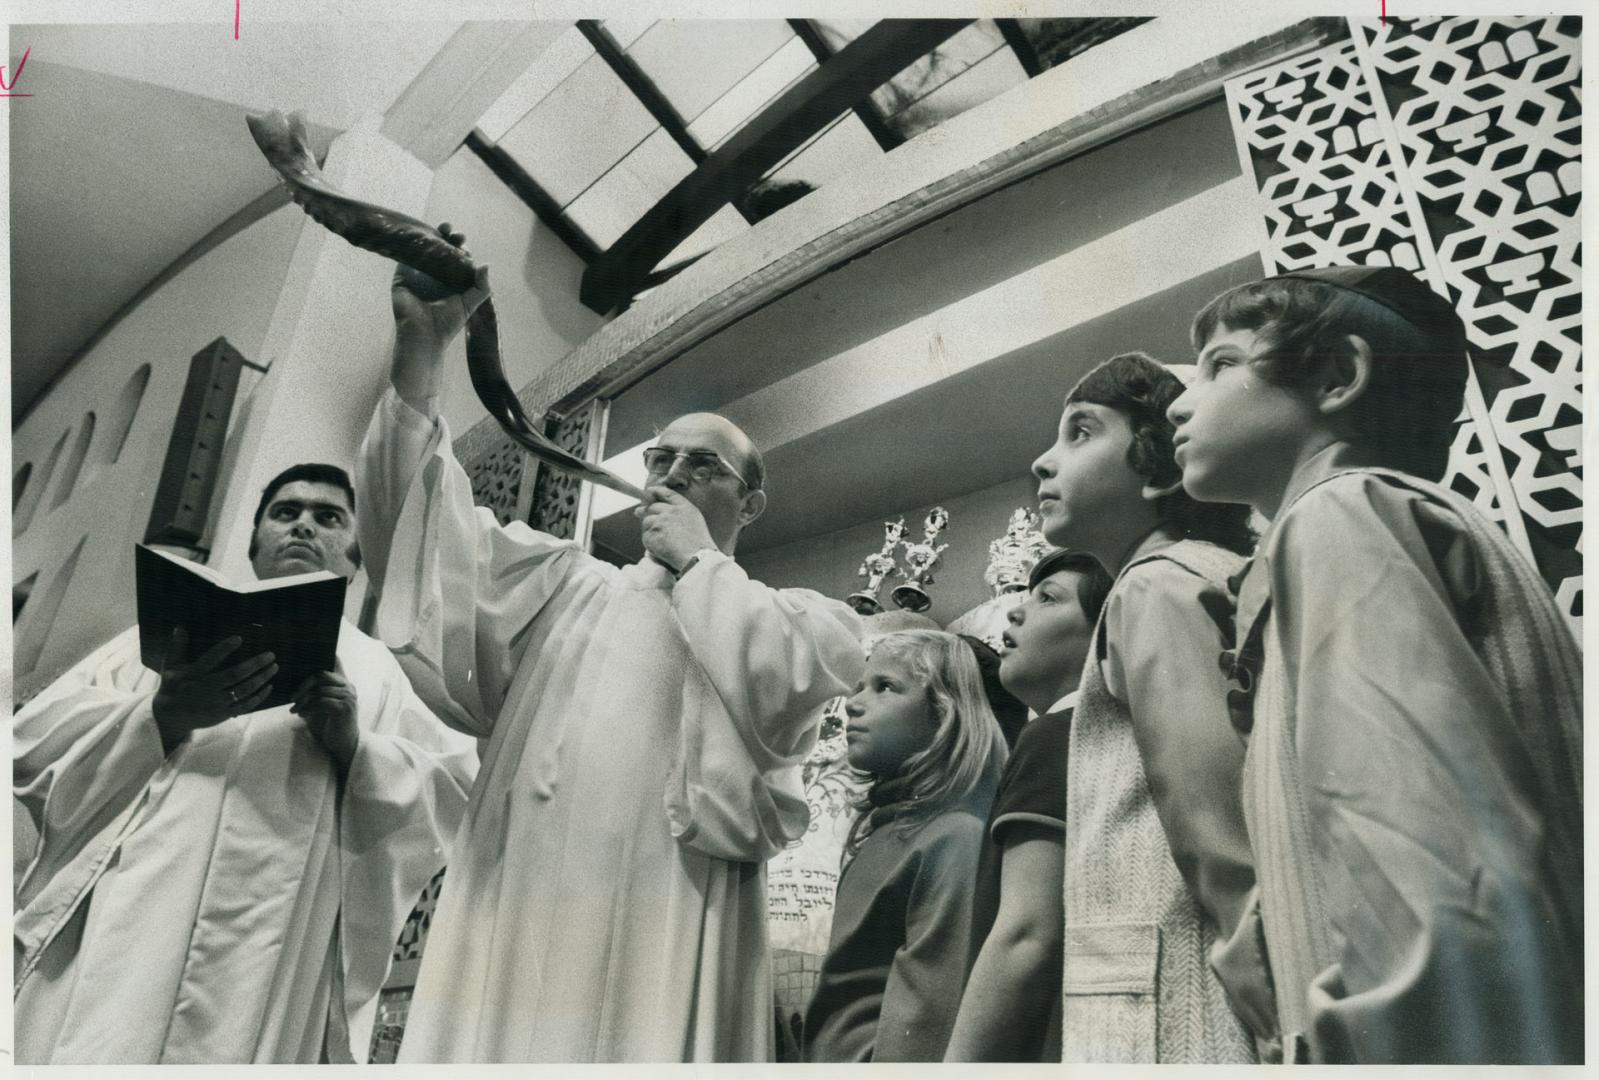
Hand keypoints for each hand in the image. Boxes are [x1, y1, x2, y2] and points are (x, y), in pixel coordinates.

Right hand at [151, 629, 277, 754]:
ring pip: (243, 690)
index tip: (239, 638)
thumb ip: (178, 647)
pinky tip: (269, 687)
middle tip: (271, 655)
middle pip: (234, 675)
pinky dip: (258, 697)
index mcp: (194, 674)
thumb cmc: (172, 688)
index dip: (224, 649)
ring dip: (261, 679)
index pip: (210, 659)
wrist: (169, 719)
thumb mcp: (170, 667)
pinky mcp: (223, 714)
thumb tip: (180, 627)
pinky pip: (244, 706)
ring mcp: (216, 703)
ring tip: (274, 667)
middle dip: (254, 665)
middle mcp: (206, 688)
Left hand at [292, 670, 359, 772]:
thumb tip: (294, 683)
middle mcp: (348, 687)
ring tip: (294, 710)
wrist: (344, 743)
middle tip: (292, 697)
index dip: (314, 666)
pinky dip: (308, 708)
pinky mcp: (343, 708)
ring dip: (303, 701)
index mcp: (344, 683)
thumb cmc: (331, 723)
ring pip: (319, 691)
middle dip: (303, 685)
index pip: (329, 666)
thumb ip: (316, 691)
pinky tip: (302, 715)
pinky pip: (320, 702)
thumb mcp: (323, 704)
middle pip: (321, 676)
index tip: (297, 674)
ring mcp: (348, 697)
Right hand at [390, 222, 491, 352]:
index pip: (456, 257)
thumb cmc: (448, 323)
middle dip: (447, 237)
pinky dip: (412, 244)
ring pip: (424, 249)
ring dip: (431, 236)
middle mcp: (434, 275)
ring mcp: (417, 274)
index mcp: (451, 280)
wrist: (424, 335)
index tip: (463, 240)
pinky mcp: (402, 275)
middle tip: (451, 232)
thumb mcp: (470, 303)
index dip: (460, 247)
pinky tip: (419, 234)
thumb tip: (486, 264)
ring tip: (441, 228)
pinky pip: (406, 255)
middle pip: (441, 249)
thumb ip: (481, 286)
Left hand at [636, 486, 715, 572]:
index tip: (649, 491)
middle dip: (649, 513)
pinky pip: (646, 535)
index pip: (666, 493)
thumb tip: (651, 508)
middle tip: (647, 519)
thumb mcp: (694, 520)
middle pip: (652, 507)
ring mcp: (660, 522)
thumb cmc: (698, 544)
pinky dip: (650, 541)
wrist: (697, 558)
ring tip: (663, 541)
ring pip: (647, 521)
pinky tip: (661, 548)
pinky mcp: (652, 534)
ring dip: (651, 529)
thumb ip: (677, 511)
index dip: (656, 491)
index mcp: (683, 507)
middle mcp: (670, 511)